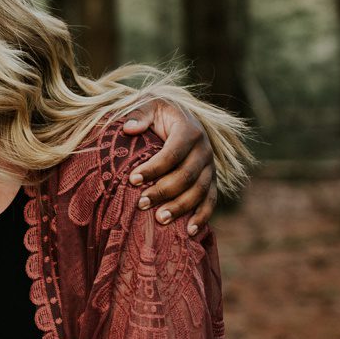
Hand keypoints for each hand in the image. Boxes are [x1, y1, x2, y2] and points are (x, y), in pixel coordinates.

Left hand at [120, 102, 216, 231]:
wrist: (179, 116)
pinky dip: (202, 218)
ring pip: (199, 192)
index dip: (154, 168)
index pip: (172, 153)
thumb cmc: (159, 113)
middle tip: (141, 204)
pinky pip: (211, 202)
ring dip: (180, 208)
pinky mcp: (212, 181)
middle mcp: (204, 150)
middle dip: (163, 191)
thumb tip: (128, 128)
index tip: (132, 180)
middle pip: (186, 176)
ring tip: (159, 220)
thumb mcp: (149, 105)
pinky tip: (190, 233)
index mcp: (190, 130)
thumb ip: (139, 114)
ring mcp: (210, 168)